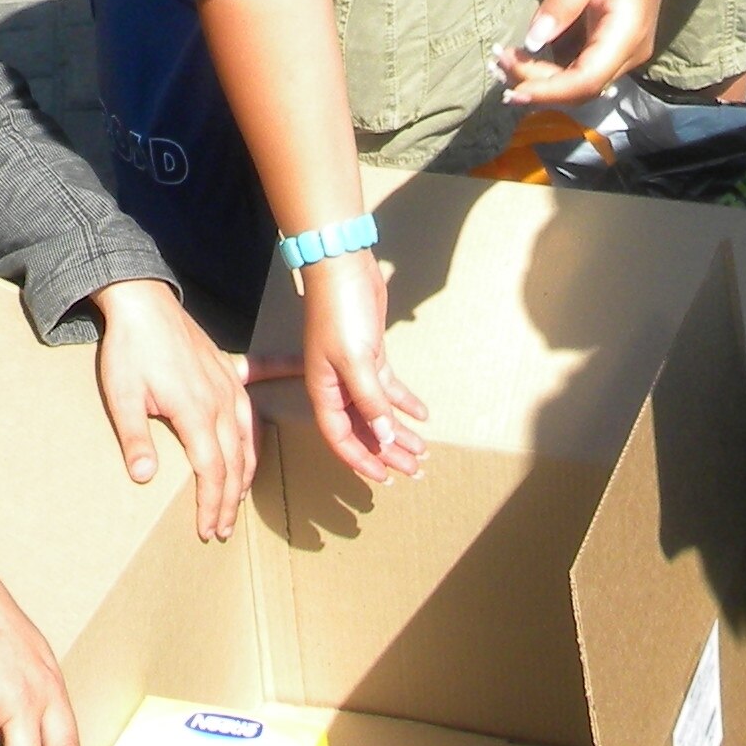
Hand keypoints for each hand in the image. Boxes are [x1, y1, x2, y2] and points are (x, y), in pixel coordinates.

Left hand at [91, 276, 254, 540]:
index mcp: (196, 411)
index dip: (211, 504)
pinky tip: (274, 417)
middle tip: (220, 529)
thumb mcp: (122, 396)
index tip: (207, 529)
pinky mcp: (229, 371)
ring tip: (238, 499)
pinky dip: (262, 425)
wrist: (142, 302)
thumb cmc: (130, 349)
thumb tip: (143, 478)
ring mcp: (229, 385)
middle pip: (234, 462)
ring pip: (248, 439)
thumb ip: (136, 438)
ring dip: (245, 474)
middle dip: (229, 500)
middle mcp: (221, 401)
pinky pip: (257, 400)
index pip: (212, 470)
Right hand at [273, 248, 425, 484]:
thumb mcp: (356, 359)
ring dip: (398, 431)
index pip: (341, 437)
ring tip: (421, 451)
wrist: (342, 267)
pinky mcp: (371, 354)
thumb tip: (383, 437)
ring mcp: (355, 370)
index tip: (385, 478)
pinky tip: (422, 415)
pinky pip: (387, 387)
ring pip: (378, 411)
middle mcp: (337, 385)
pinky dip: (404, 402)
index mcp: (324, 390)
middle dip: (387, 452)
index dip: (362, 460)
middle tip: (413, 471)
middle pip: (364, 429)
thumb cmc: (340, 312)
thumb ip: (370, 399)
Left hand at [493, 0, 676, 106]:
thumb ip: (562, 2)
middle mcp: (628, 54)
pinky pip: (581, 73)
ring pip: (580, 86)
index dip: (549, 91)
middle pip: (581, 89)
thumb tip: (533, 41)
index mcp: (626, 35)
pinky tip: (525, 63)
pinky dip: (552, 74)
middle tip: (497, 66)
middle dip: (538, 86)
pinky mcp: (613, 49)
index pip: (586, 80)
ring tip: (503, 67)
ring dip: (542, 83)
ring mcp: (623, 54)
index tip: (513, 87)